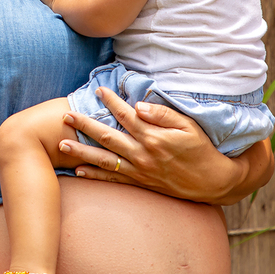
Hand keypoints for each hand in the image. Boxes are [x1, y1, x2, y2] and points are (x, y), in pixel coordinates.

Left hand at [58, 87, 273, 204]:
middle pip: (107, 136)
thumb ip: (162, 114)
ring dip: (82, 151)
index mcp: (153, 137)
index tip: (98, 90)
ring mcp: (139, 170)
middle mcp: (142, 154)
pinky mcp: (140, 183)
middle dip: (85, 125)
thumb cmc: (202, 149)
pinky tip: (78, 171)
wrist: (212, 182)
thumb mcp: (189, 126)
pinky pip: (113, 180)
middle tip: (65, 115)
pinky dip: (94, 176)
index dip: (110, 102)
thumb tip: (138, 105)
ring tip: (62, 144)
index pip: (126, 115)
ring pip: (104, 160)